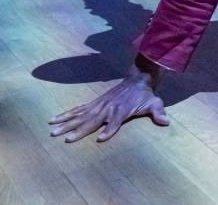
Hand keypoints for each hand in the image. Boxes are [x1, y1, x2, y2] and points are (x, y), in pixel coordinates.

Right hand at [48, 62, 167, 143]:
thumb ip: (158, 111)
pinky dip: (66, 114)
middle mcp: (107, 108)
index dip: (109, 130)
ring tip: (52, 130)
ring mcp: (99, 105)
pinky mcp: (94, 103)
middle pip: (91, 120)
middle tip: (62, 138)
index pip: (115, 122)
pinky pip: (78, 110)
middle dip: (77, 130)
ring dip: (66, 123)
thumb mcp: (155, 102)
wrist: (137, 78)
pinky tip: (54, 119)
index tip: (100, 139)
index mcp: (121, 110)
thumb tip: (166, 120)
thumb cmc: (145, 94)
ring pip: (80, 116)